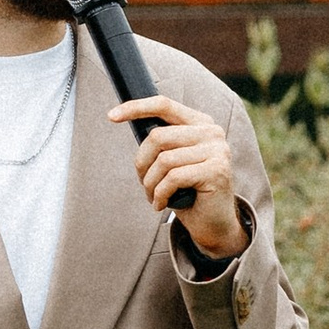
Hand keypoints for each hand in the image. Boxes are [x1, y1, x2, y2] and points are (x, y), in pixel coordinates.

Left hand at [109, 94, 250, 260]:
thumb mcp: (172, 160)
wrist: (213, 223)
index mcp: (200, 122)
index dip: (135, 108)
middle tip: (143, 182)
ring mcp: (217, 150)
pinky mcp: (216, 170)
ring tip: (153, 196)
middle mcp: (211, 131)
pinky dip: (160, 194)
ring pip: (164, 160)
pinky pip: (173, 178)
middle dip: (142, 163)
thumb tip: (126, 119)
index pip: (163, 104)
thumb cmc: (188, 191)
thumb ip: (160, 141)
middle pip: (157, 136)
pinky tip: (160, 204)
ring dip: (150, 183)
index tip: (111, 116)